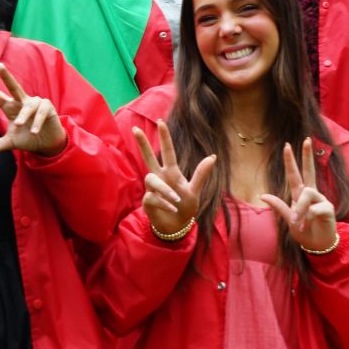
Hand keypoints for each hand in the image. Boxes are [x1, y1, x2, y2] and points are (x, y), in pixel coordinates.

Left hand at [0, 62, 66, 161]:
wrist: (48, 143)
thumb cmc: (28, 137)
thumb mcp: (10, 143)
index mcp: (10, 106)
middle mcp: (21, 101)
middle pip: (13, 86)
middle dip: (6, 76)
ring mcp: (35, 102)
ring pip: (28, 106)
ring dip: (23, 116)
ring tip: (19, 125)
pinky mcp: (47, 107)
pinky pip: (40, 112)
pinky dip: (36, 122)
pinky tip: (35, 131)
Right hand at [133, 121, 215, 237]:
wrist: (177, 226)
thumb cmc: (186, 207)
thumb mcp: (195, 191)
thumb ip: (201, 174)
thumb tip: (213, 156)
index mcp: (172, 172)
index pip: (168, 152)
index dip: (164, 137)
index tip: (160, 121)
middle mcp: (159, 177)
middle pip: (148, 157)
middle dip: (142, 144)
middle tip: (135, 129)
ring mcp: (152, 189)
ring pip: (151, 180)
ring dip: (164, 189)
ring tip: (176, 199)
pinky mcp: (147, 200)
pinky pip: (153, 197)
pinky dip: (165, 202)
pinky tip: (173, 208)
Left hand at [262, 140, 338, 252]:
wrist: (318, 246)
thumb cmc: (305, 232)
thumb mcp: (289, 220)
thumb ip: (279, 206)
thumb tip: (263, 195)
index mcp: (300, 195)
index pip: (295, 174)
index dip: (291, 161)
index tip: (287, 145)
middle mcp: (312, 194)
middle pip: (310, 170)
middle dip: (307, 155)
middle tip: (307, 139)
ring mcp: (321, 199)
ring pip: (307, 194)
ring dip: (300, 210)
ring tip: (299, 222)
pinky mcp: (328, 208)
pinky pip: (314, 208)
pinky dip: (308, 218)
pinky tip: (309, 224)